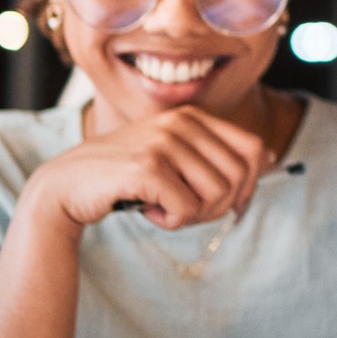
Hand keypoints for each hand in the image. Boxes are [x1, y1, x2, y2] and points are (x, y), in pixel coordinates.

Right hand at [25, 107, 267, 233]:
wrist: (67, 186)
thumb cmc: (126, 177)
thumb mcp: (174, 157)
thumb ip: (215, 154)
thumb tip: (269, 156)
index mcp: (193, 116)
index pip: (253, 149)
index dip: (249, 183)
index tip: (226, 203)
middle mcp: (181, 122)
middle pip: (239, 176)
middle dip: (220, 206)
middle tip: (187, 211)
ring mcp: (163, 142)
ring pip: (216, 195)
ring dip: (194, 216)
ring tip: (166, 209)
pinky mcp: (147, 167)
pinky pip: (186, 209)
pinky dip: (172, 221)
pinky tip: (148, 211)